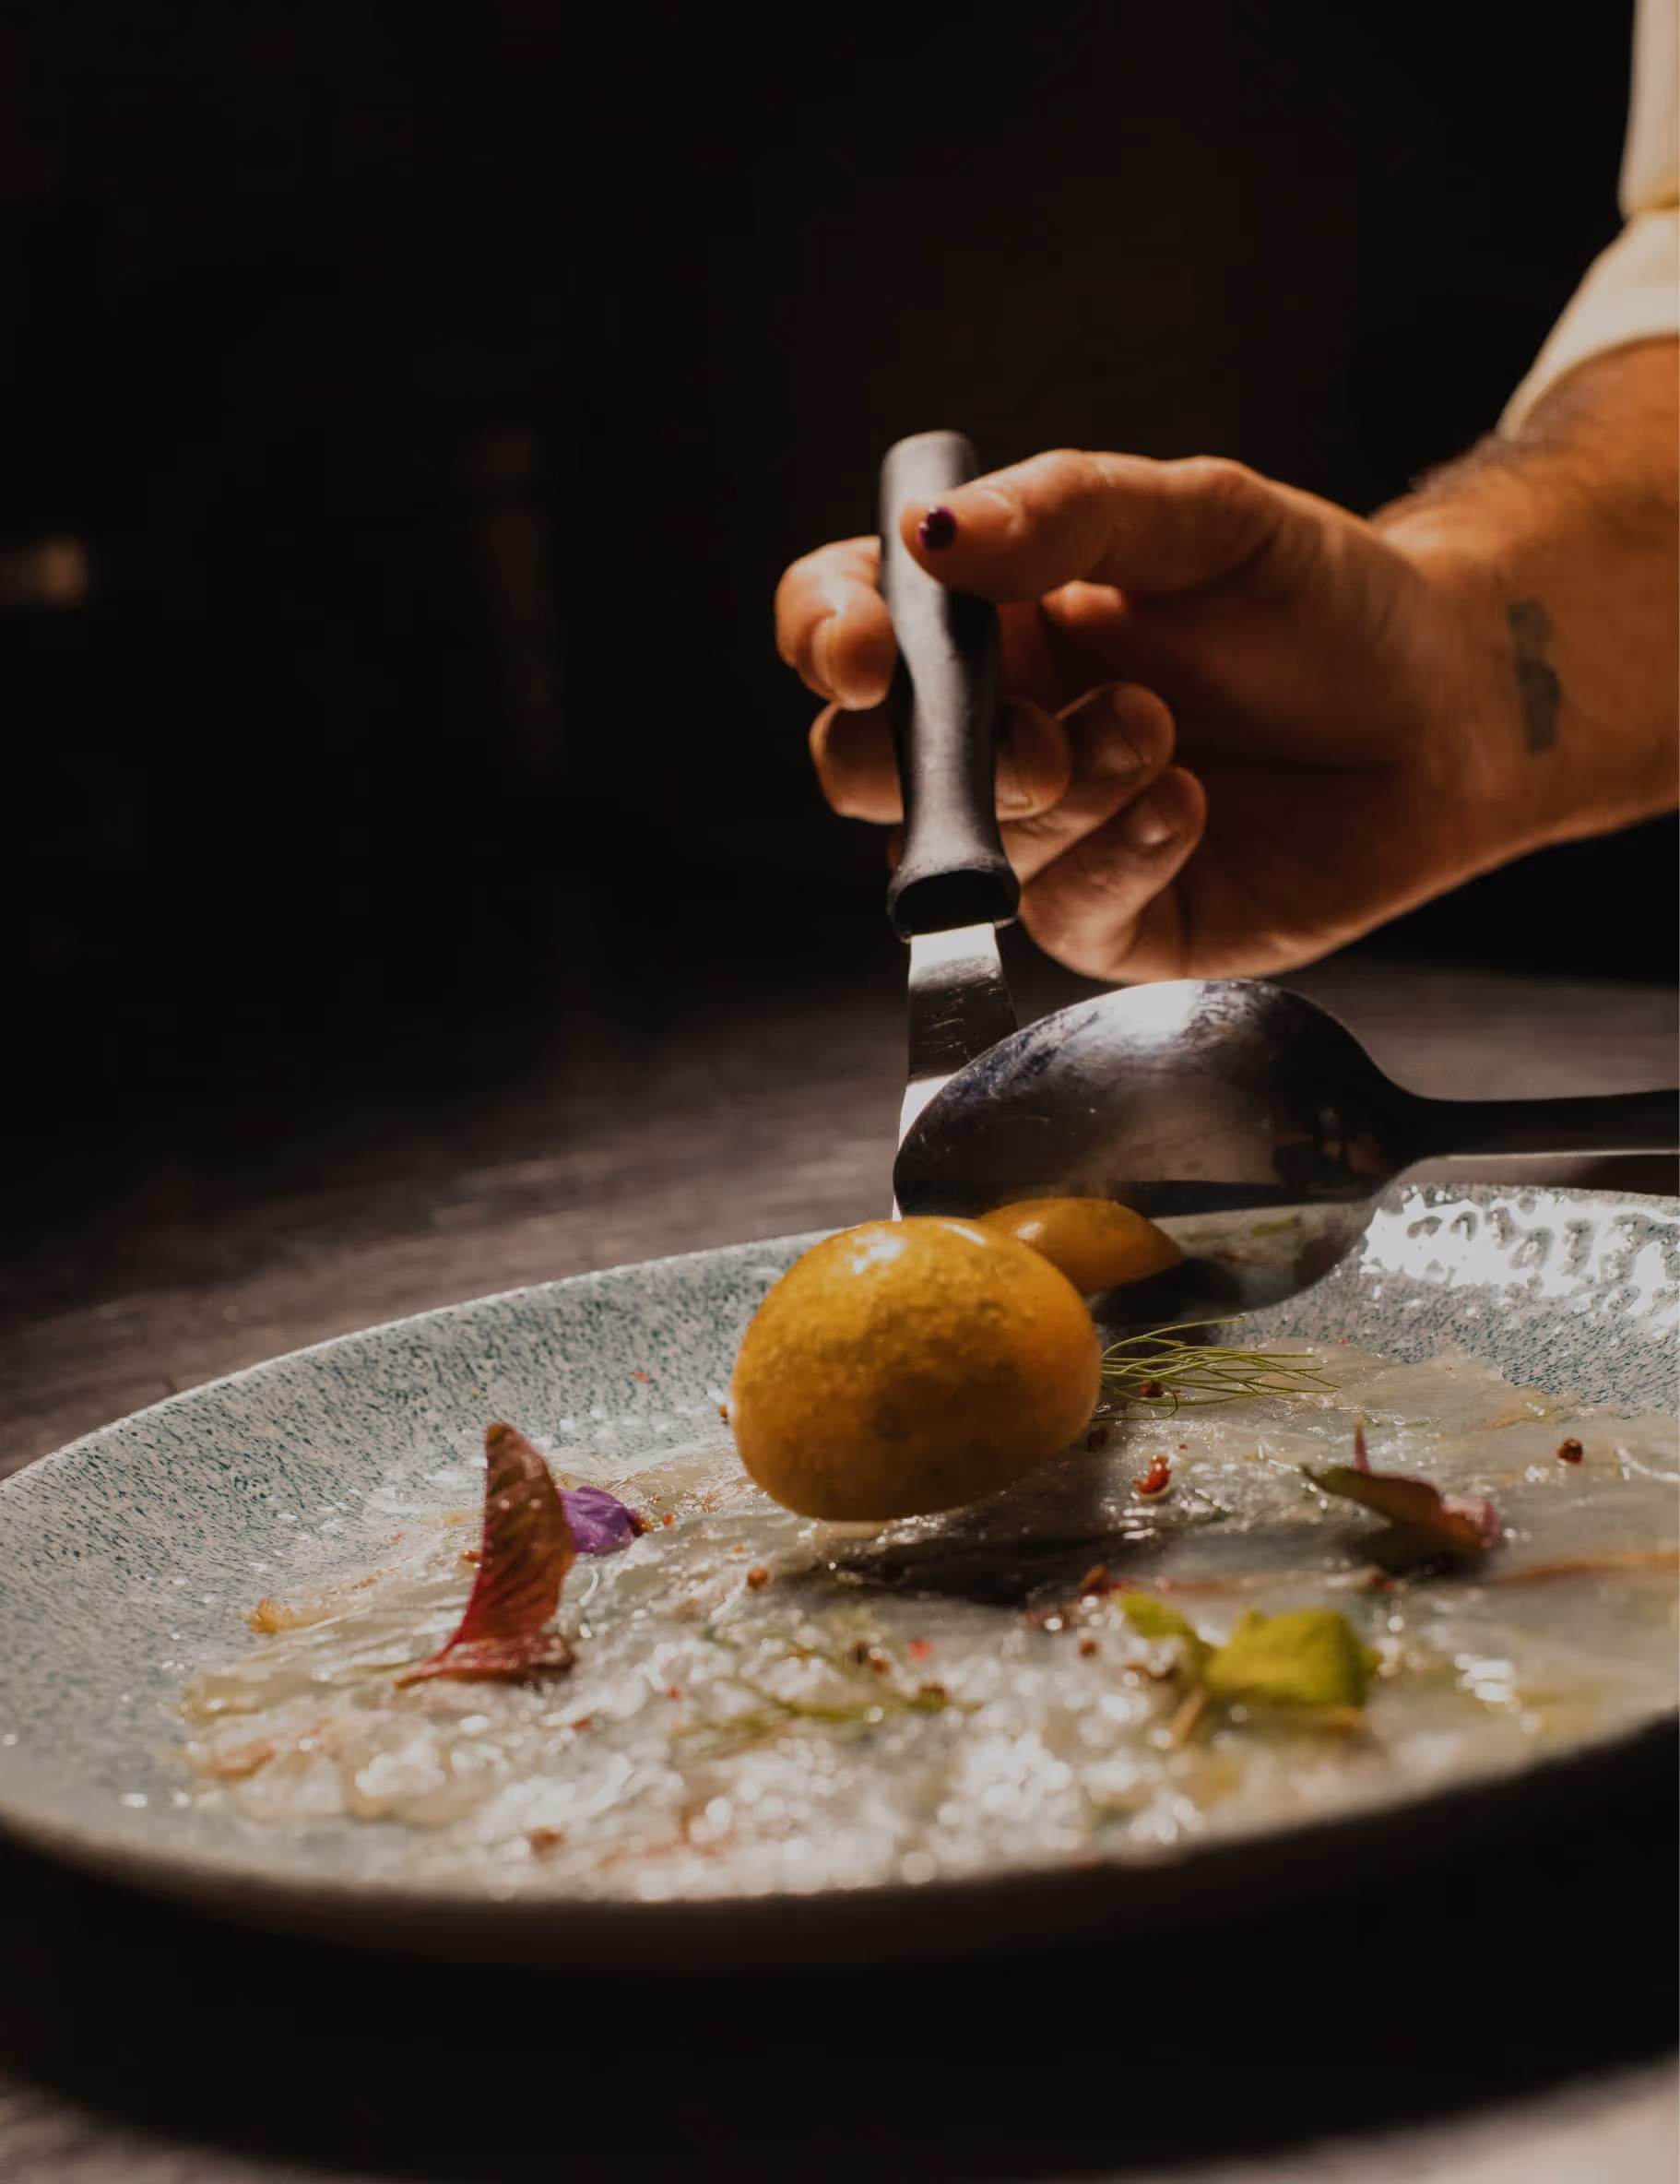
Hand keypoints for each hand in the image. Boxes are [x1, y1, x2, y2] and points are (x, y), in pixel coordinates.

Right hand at [775, 353, 1677, 977]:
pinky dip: (1120, 855)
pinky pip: (1062, 912)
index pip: (842, 625)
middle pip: (863, 766)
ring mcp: (1047, 836)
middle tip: (1034, 738)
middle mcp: (997, 732)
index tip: (867, 650)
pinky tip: (1188, 808)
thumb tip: (928, 535)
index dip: (826, 638)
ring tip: (1164, 734)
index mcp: (989, 621)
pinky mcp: (1112, 920)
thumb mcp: (1205, 517)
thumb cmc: (1324, 602)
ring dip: (1067, 790)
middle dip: (928, 760)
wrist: (1447, 707)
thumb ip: (1066, 512)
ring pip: (970, 845)